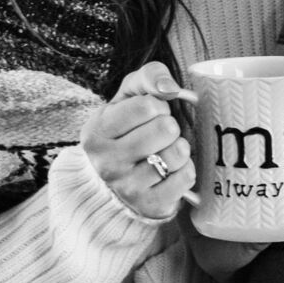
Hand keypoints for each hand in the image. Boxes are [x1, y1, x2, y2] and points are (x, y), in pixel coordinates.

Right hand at [79, 63, 198, 218]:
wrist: (112, 181)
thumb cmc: (126, 129)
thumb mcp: (129, 96)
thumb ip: (149, 77)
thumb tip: (170, 88)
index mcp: (97, 130)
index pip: (147, 106)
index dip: (157, 105)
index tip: (150, 114)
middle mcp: (107, 162)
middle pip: (166, 128)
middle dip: (169, 126)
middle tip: (159, 133)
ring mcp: (128, 187)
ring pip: (178, 154)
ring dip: (179, 148)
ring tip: (165, 150)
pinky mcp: (150, 206)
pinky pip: (186, 178)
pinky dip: (185, 170)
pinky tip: (170, 170)